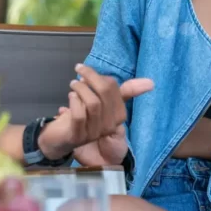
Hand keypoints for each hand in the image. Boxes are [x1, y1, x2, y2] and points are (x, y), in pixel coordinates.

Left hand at [37, 64, 153, 160]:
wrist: (59, 140)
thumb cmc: (83, 117)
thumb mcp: (102, 103)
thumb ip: (122, 91)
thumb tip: (151, 82)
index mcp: (118, 115)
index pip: (116, 90)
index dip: (101, 77)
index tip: (86, 70)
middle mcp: (109, 126)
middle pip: (105, 94)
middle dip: (91, 77)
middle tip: (78, 70)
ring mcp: (94, 133)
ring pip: (93, 104)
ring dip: (80, 89)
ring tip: (73, 85)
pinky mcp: (77, 137)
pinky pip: (79, 116)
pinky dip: (74, 102)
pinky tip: (70, 97)